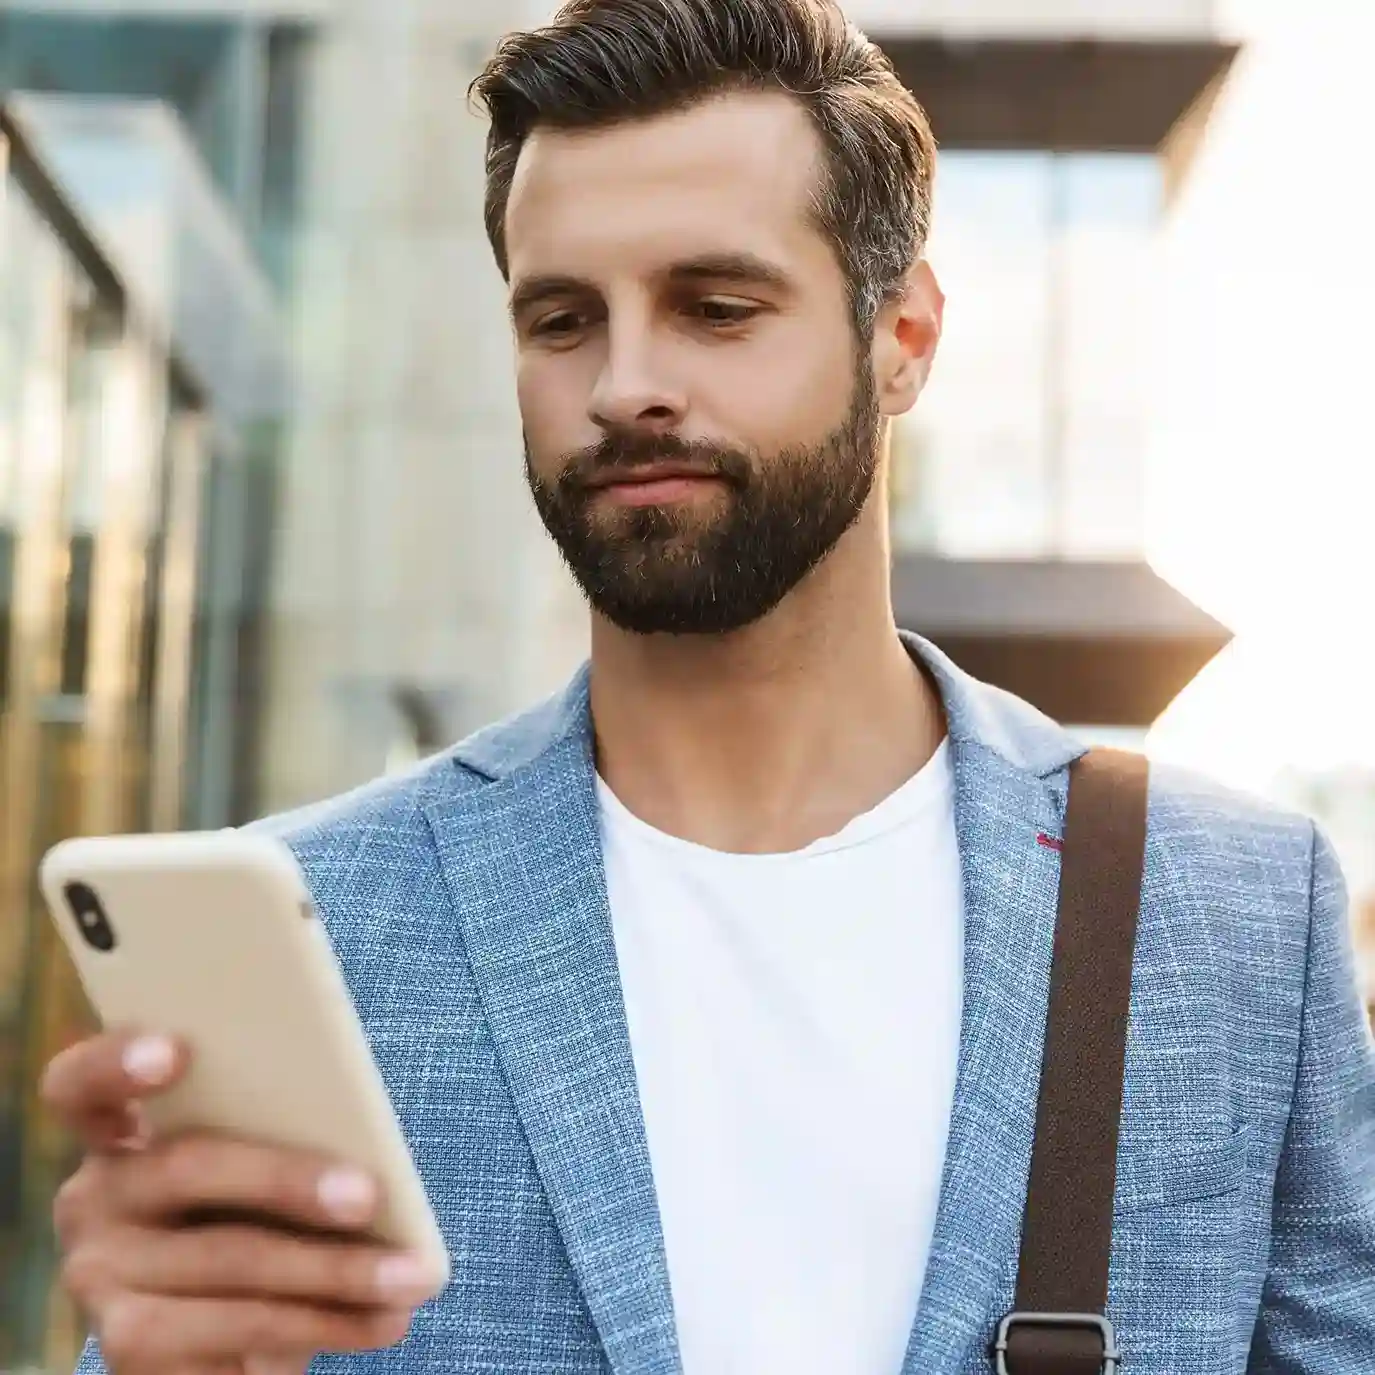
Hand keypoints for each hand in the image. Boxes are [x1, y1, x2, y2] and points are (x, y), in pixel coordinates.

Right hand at [42, 1030, 445, 1373]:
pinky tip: (385, 1319)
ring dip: (337, 1270)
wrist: (221, 1346)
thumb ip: (279, 1130)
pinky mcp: (128, 1347)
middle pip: (187, 1166)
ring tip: (411, 1274)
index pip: (82, 1082)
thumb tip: (361, 1131)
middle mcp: (94, 1199)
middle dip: (288, 1179)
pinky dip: (329, 1323)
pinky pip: (243, 1328)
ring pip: (231, 1258)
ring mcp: (100, 1276)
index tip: (177, 1049)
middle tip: (369, 1196)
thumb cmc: (260, 1220)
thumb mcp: (261, 1170)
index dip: (117, 1061)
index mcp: (120, 1133)